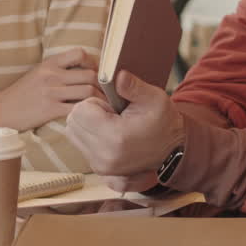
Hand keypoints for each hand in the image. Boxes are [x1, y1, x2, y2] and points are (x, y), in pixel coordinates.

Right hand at [0, 49, 103, 131]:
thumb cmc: (20, 94)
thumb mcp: (37, 73)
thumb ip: (58, 69)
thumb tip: (84, 70)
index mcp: (49, 63)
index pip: (80, 53)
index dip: (94, 63)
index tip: (99, 75)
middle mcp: (52, 75)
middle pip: (90, 75)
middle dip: (104, 86)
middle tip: (112, 95)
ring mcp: (51, 92)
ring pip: (87, 92)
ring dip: (101, 101)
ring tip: (107, 108)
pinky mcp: (50, 110)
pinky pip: (77, 110)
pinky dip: (88, 113)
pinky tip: (93, 118)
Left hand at [65, 71, 185, 178]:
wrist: (172, 149)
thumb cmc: (163, 121)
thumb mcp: (154, 98)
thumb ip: (133, 86)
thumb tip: (118, 75)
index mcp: (115, 138)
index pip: (81, 111)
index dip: (95, 103)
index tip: (113, 107)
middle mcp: (104, 156)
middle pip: (73, 122)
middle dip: (89, 113)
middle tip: (112, 115)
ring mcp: (100, 166)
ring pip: (73, 133)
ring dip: (87, 124)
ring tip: (111, 124)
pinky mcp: (98, 169)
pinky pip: (79, 144)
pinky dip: (89, 135)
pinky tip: (109, 134)